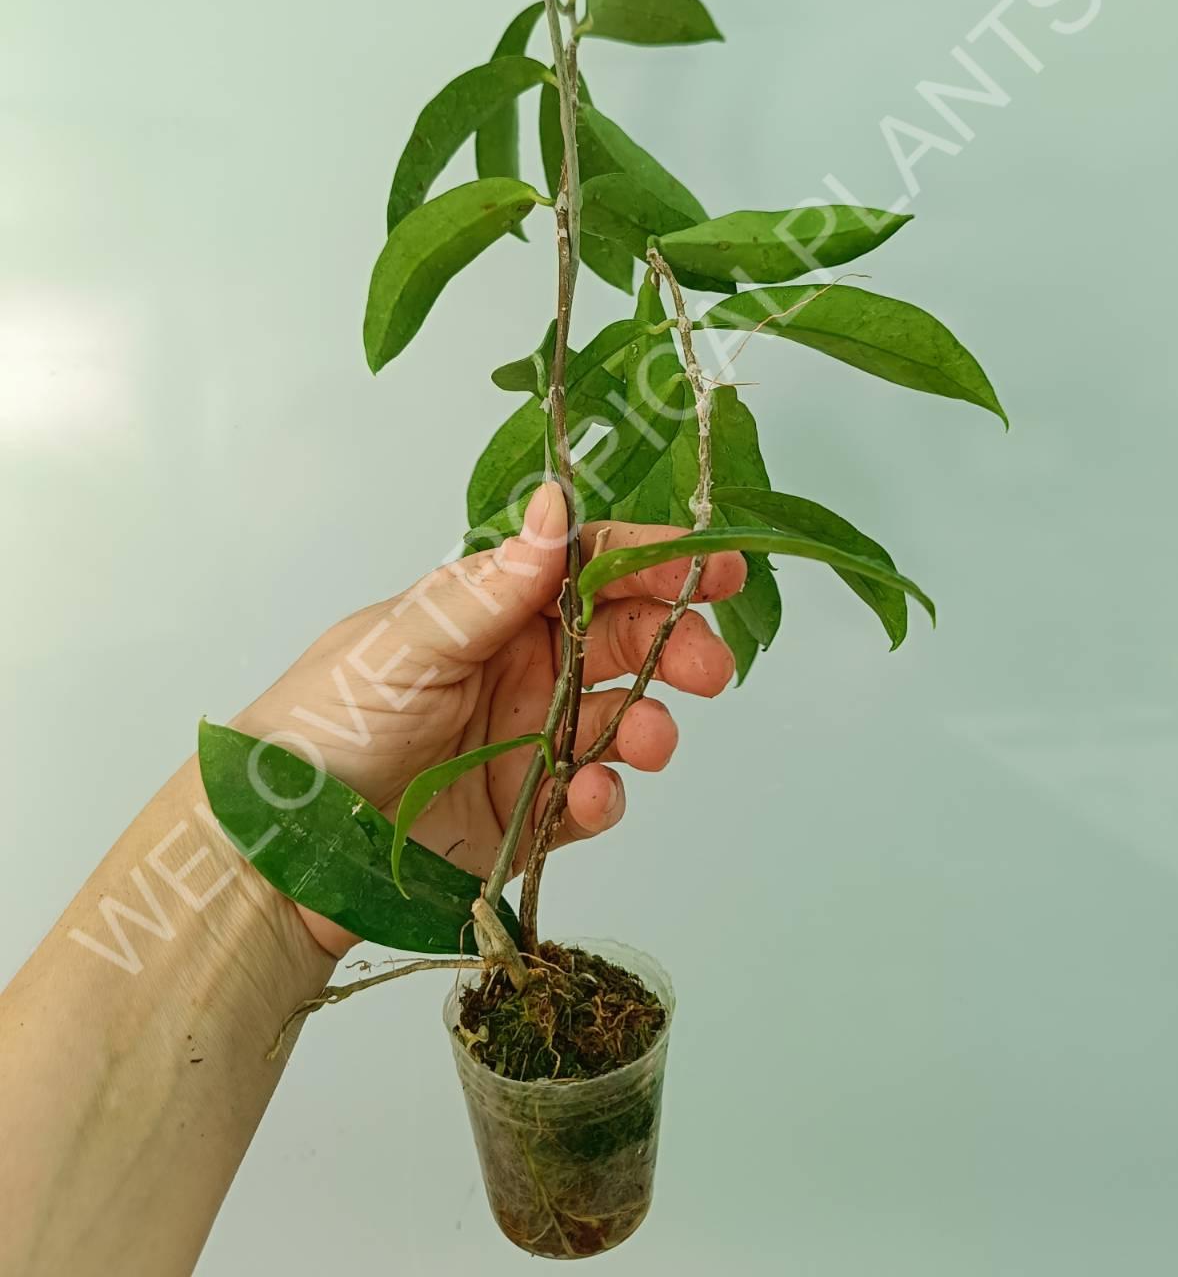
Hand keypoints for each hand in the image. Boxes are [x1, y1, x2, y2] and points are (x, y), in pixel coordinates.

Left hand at [233, 482, 745, 953]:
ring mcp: (530, 740)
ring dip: (650, 722)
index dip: (652, 563)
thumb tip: (555, 508)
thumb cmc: (327, 722)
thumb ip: (489, 590)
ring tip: (651, 738)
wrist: (285, 848)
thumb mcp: (406, 644)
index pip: (585, 569)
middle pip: (623, 641)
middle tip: (707, 665)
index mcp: (490, 609)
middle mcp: (520, 667)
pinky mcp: (531, 813)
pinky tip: (595, 796)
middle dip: (673, 645)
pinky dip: (608, 795)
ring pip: (621, 718)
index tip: (713, 567)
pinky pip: (593, 797)